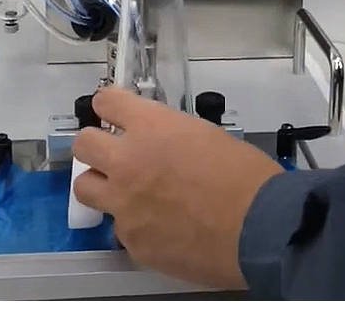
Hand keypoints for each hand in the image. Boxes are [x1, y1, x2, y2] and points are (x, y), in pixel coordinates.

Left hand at [72, 87, 282, 289]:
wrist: (261, 228)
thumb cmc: (246, 176)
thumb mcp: (205, 135)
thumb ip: (170, 135)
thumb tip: (160, 144)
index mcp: (150, 127)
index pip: (106, 102)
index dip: (108, 106)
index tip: (112, 112)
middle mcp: (128, 162)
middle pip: (83, 144)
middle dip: (96, 145)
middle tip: (114, 154)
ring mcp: (125, 204)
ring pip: (85, 187)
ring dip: (102, 185)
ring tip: (126, 192)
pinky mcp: (132, 241)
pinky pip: (119, 227)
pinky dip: (134, 224)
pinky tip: (159, 226)